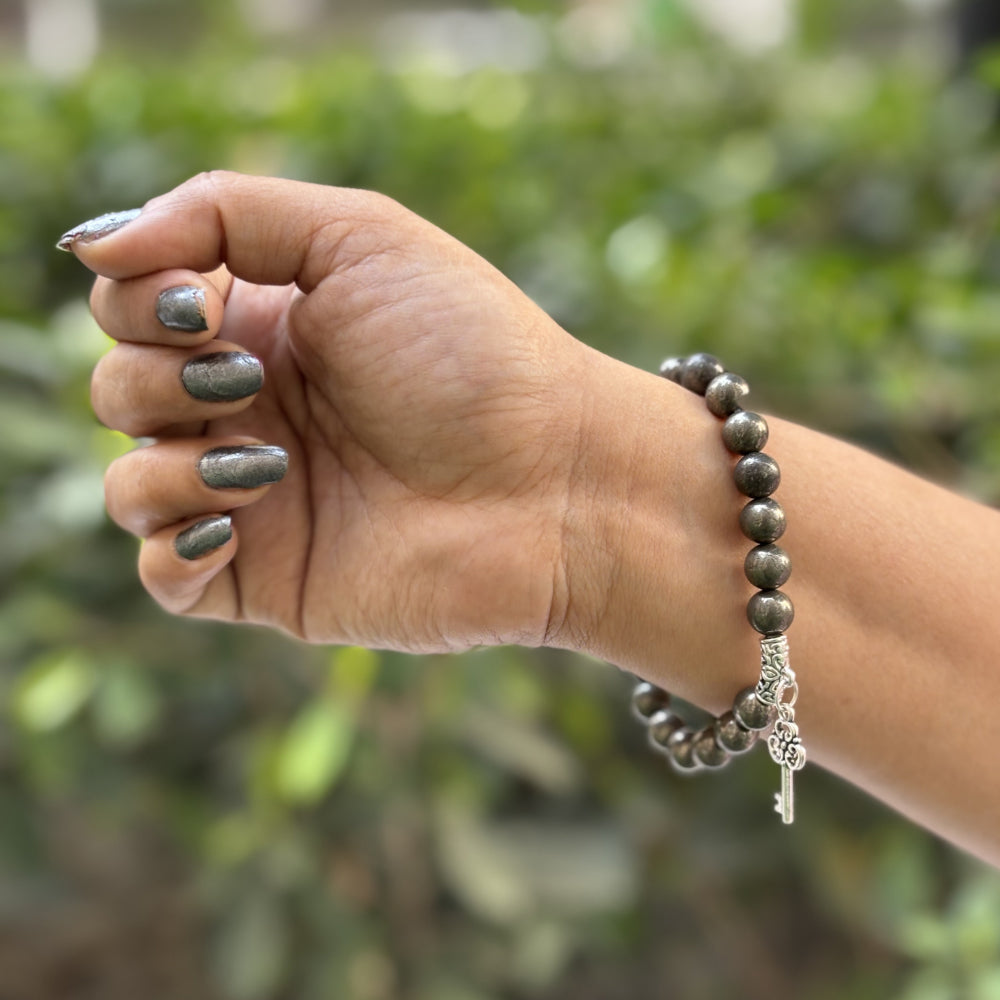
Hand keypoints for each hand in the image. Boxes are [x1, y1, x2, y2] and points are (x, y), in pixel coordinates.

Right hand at [69, 172, 596, 651]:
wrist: (556, 480)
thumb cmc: (472, 353)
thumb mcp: (359, 238)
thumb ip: (224, 213)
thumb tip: (91, 241)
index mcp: (266, 325)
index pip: (132, 302)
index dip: (136, 296)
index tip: (202, 301)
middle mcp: (253, 409)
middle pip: (119, 388)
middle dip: (156, 375)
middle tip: (250, 379)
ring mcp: (257, 497)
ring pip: (127, 483)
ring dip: (168, 458)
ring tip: (269, 462)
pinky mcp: (270, 576)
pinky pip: (163, 573)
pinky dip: (173, 544)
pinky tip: (241, 519)